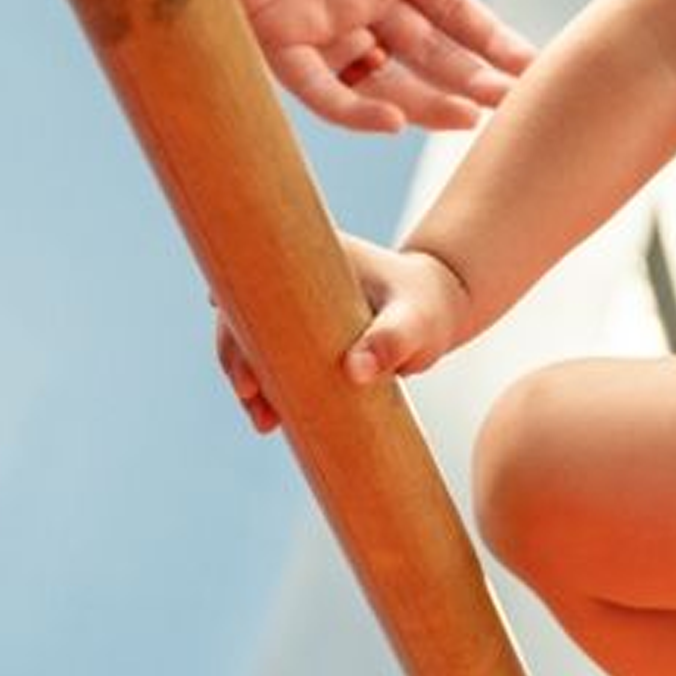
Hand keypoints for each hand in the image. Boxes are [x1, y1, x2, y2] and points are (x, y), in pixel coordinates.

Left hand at [167, 0, 534, 130]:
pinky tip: (393, 120)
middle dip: (470, 79)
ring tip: (468, 115)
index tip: (531, 66)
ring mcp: (316, 18)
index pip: (454, 9)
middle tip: (510, 103)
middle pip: (427, 53)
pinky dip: (352, 108)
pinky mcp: (268, 32)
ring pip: (381, 79)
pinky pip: (317, 85)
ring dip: (425, 101)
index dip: (491, 39)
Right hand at [214, 236, 474, 432]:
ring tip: (265, 421)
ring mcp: (295, 303)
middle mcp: (294, 274)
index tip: (246, 368)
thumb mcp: (416, 321)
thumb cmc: (428, 308)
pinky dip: (267, 382)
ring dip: (250, 377)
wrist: (439, 310)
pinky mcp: (303, 330)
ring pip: (254, 340)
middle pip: (244, 314)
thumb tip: (355, 371)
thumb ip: (391, 340)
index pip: (254, 279)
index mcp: (312, 254)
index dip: (236, 322)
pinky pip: (272, 355)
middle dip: (238, 358)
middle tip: (253, 399)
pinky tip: (272, 417)